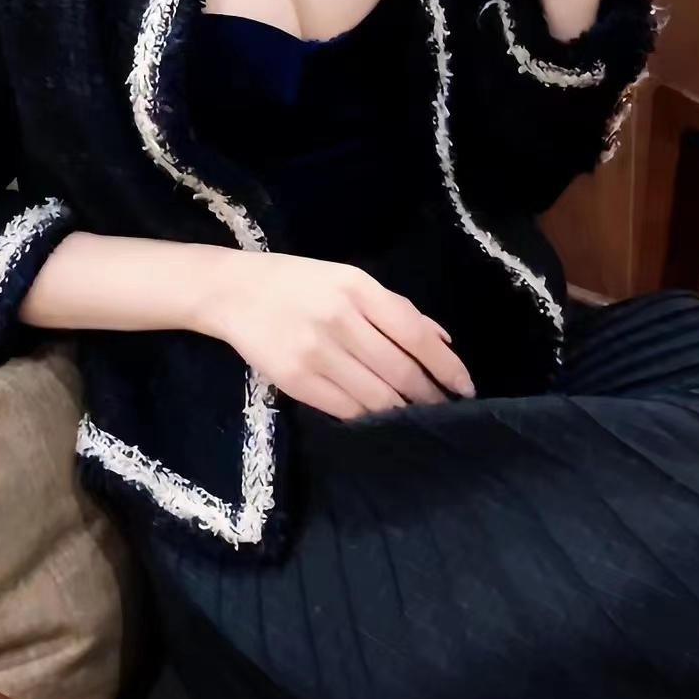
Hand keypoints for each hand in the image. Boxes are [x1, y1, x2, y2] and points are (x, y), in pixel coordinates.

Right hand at [189, 251, 475, 419]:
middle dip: (429, 397)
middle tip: (445, 411)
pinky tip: (380, 419)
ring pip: (377, 396)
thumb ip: (396, 309)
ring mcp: (316, 351)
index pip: (417, 334)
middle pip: (401, 371)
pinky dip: (369, 418)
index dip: (447, 366)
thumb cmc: (298, 283)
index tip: (465, 388)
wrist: (233, 292)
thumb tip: (443, 341)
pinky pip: (346, 409)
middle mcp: (339, 318)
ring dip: (403, 412)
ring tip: (417, 419)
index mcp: (358, 288)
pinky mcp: (295, 379)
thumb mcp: (348, 279)